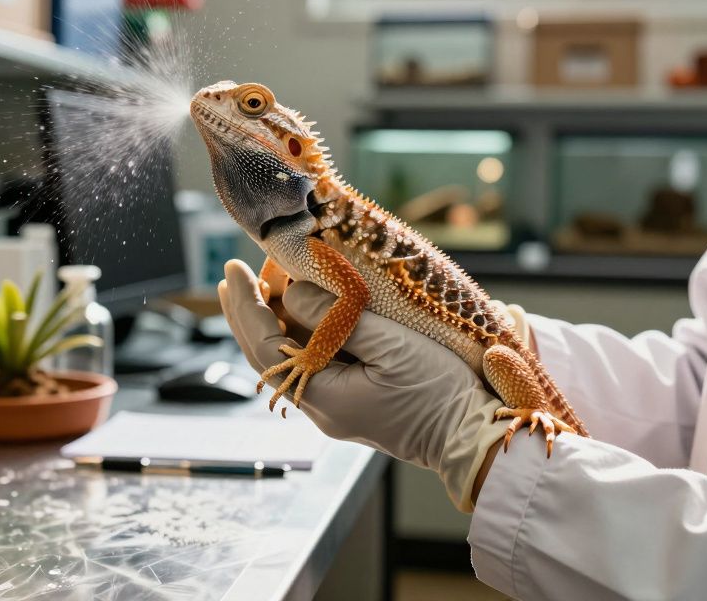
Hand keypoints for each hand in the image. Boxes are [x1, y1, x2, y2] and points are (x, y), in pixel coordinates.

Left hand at [218, 260, 509, 510]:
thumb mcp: (391, 345)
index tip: (234, 269)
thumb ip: (337, 320)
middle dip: (248, 313)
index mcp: (325, 397)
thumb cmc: (440, 391)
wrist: (473, 436)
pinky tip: (298, 313)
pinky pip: (312, 365)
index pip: (265, 347)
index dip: (245, 307)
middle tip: (233, 273)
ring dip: (271, 321)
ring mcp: (337, 408)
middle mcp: (322, 408)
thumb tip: (292, 295)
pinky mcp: (353, 402)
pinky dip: (299, 335)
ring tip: (260, 284)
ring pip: (288, 361)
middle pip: (267, 357)